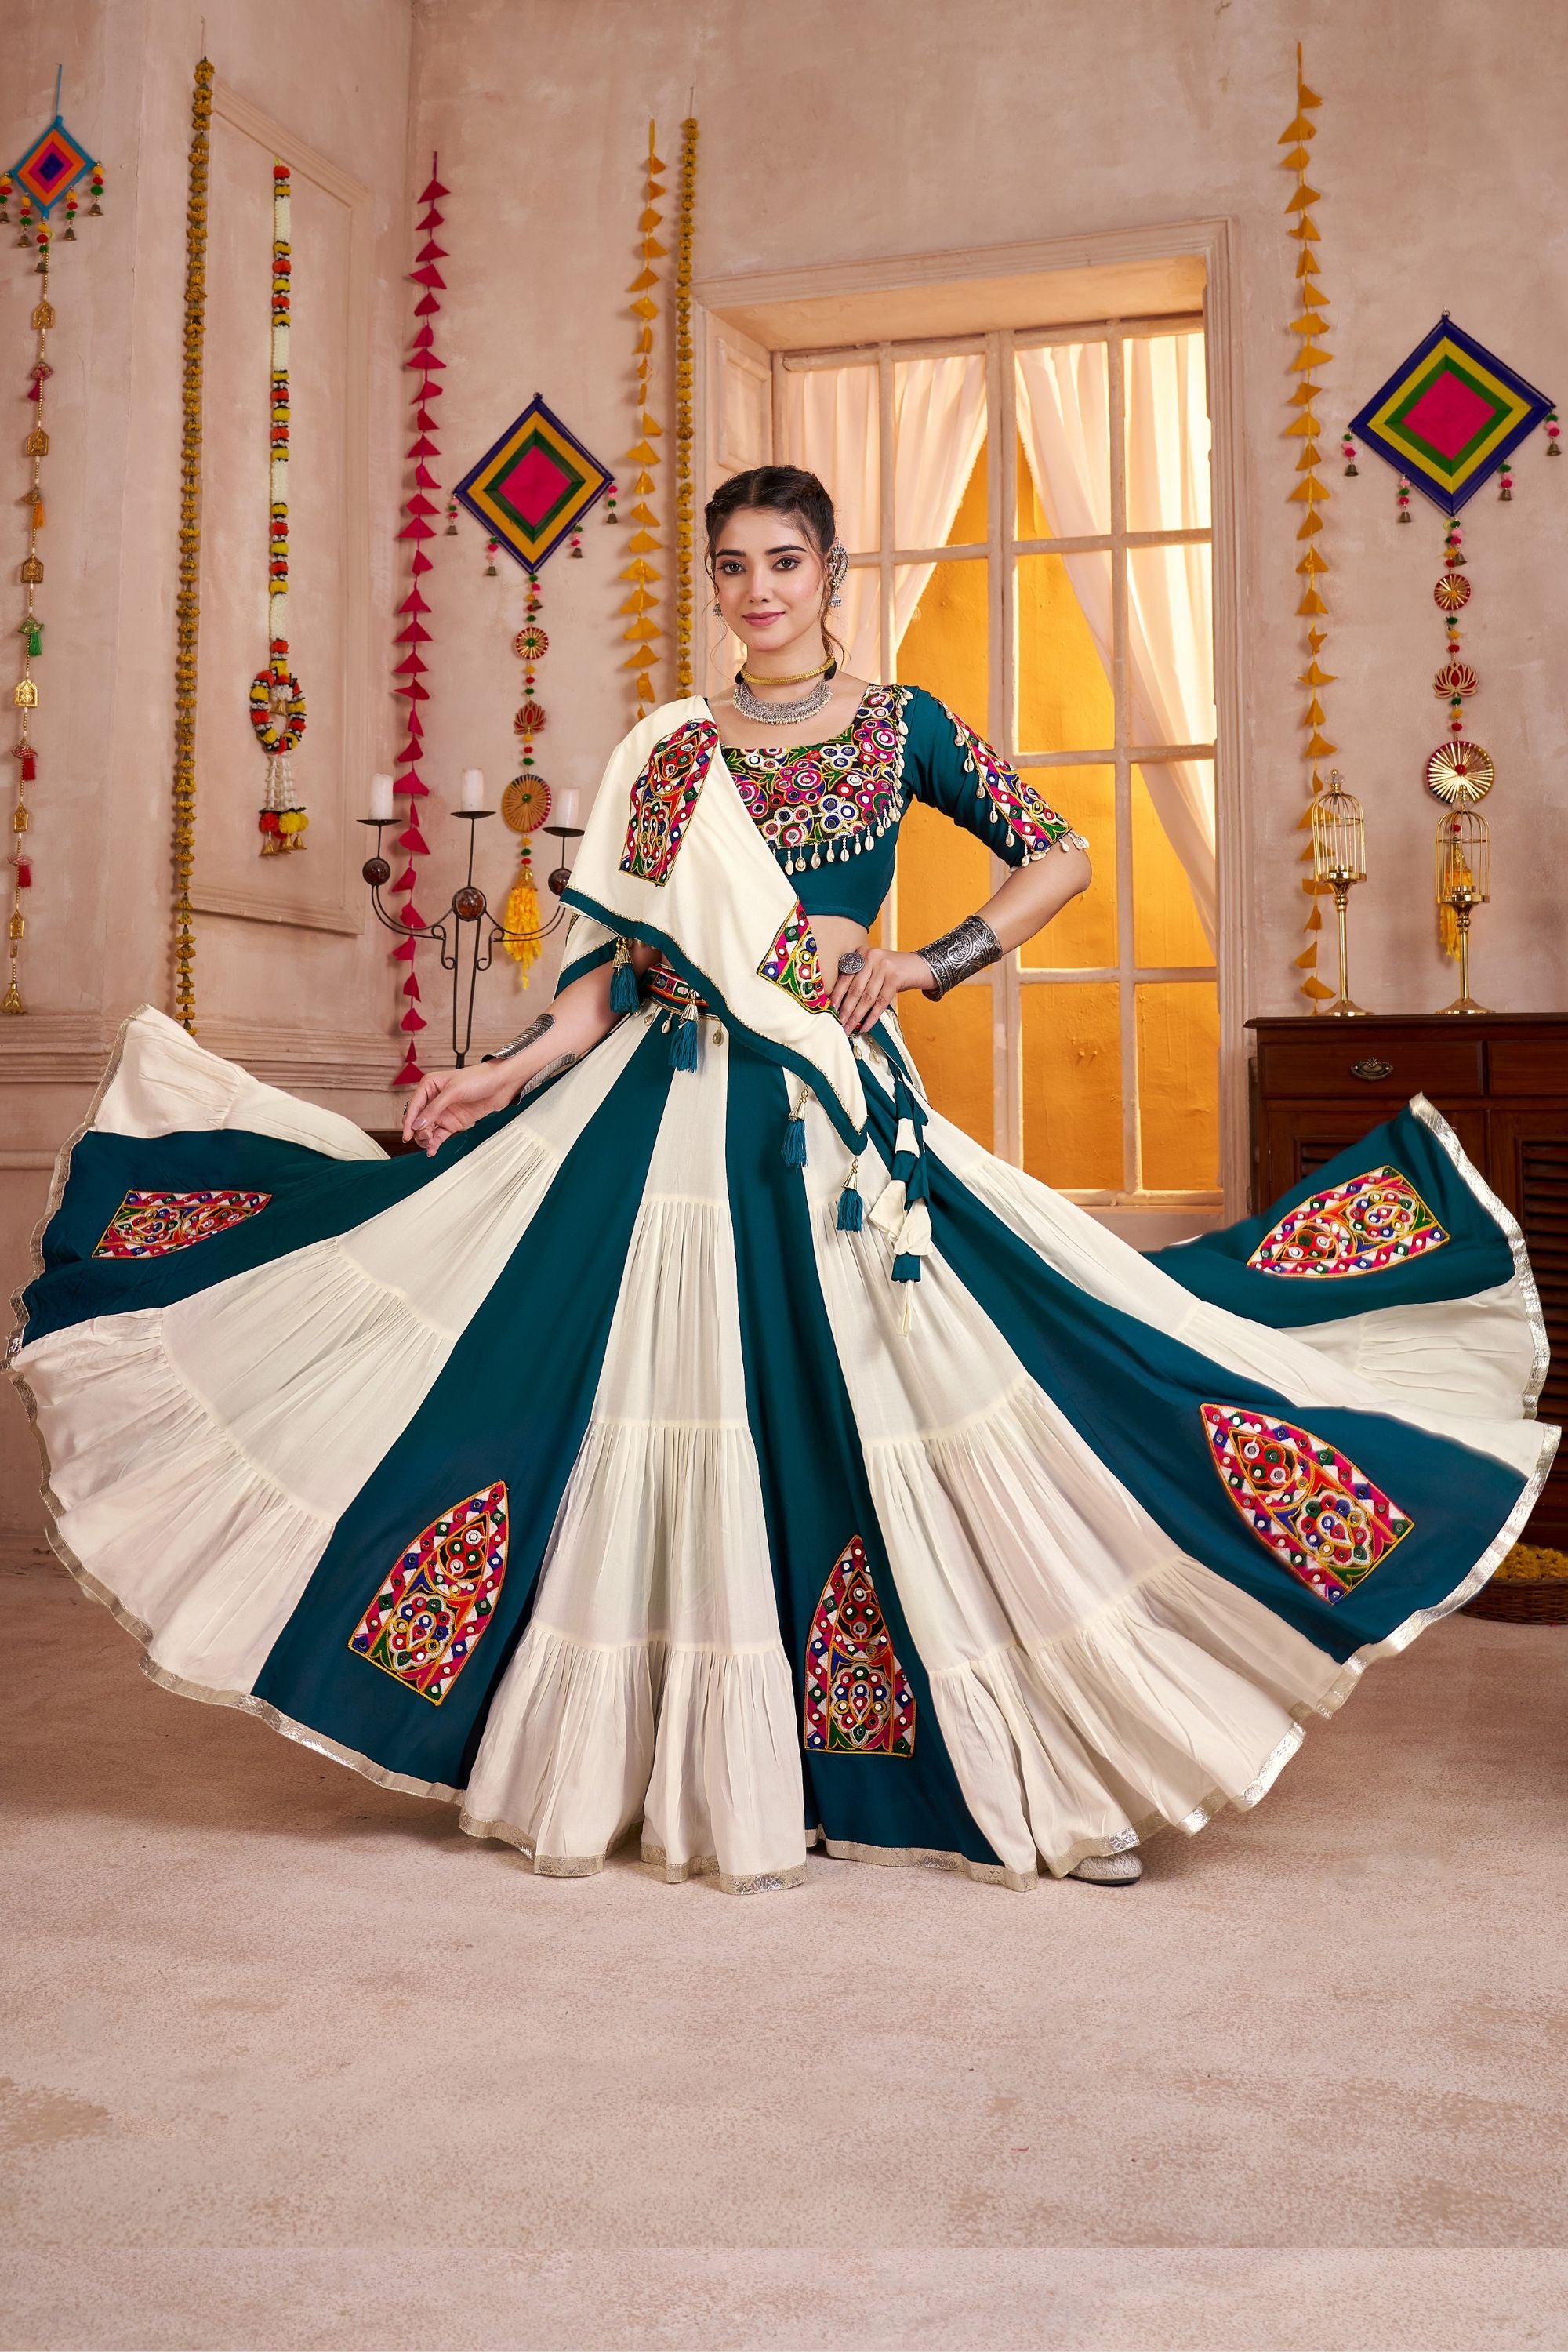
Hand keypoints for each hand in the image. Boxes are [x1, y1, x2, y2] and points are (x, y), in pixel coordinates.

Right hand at [400, 1061, 516, 1155]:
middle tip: (426, 1137)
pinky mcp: (453, 1123)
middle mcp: (433, 1099)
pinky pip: (439, 1135)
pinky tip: (432, 1150)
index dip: (409, 1121)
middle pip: (418, 1120)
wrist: (501, 1084)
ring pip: (427, 1130)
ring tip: (430, 1144)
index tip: (407, 1135)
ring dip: (426, 1139)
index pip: (414, 1106)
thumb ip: (435, 1108)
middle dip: (418, 1131)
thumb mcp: (454, 1091)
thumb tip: (418, 1123)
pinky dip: (435, 1143)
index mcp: (429, 1085)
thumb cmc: (478, 1079)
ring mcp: (443, 1112)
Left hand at [830, 946, 934, 1034]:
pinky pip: (880, 1002)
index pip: (845, 976)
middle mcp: (871, 957)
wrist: (920, 966)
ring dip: (857, 1016)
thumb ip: (859, 978)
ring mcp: (884, 967)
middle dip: (845, 1009)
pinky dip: (872, 1016)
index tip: (830, 1009)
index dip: (837, 995)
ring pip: (866, 997)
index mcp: (862, 953)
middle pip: (855, 988)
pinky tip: (866, 1026)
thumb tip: (841, 1003)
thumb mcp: (874, 967)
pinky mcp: (895, 977)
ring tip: (849, 1028)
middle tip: (839, 1023)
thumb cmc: (893, 971)